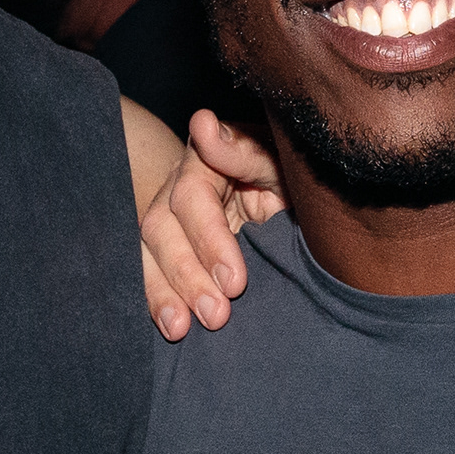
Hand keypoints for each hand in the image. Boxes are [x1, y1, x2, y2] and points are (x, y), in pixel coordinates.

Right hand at [139, 107, 284, 337]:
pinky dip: (158, 300)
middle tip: (216, 315)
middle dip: (186, 276)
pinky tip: (169, 325)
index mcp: (206, 160)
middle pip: (162, 228)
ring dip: (164, 293)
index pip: (191, 199)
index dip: (208, 241)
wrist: (304, 199)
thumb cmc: (294, 174)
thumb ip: (242, 150)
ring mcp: (175, 220)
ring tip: (180, 329)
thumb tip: (203, 123)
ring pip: (150, 253)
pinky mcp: (175, 250)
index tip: (235, 282)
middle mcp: (181, 188)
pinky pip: (153, 272)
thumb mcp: (280, 160)